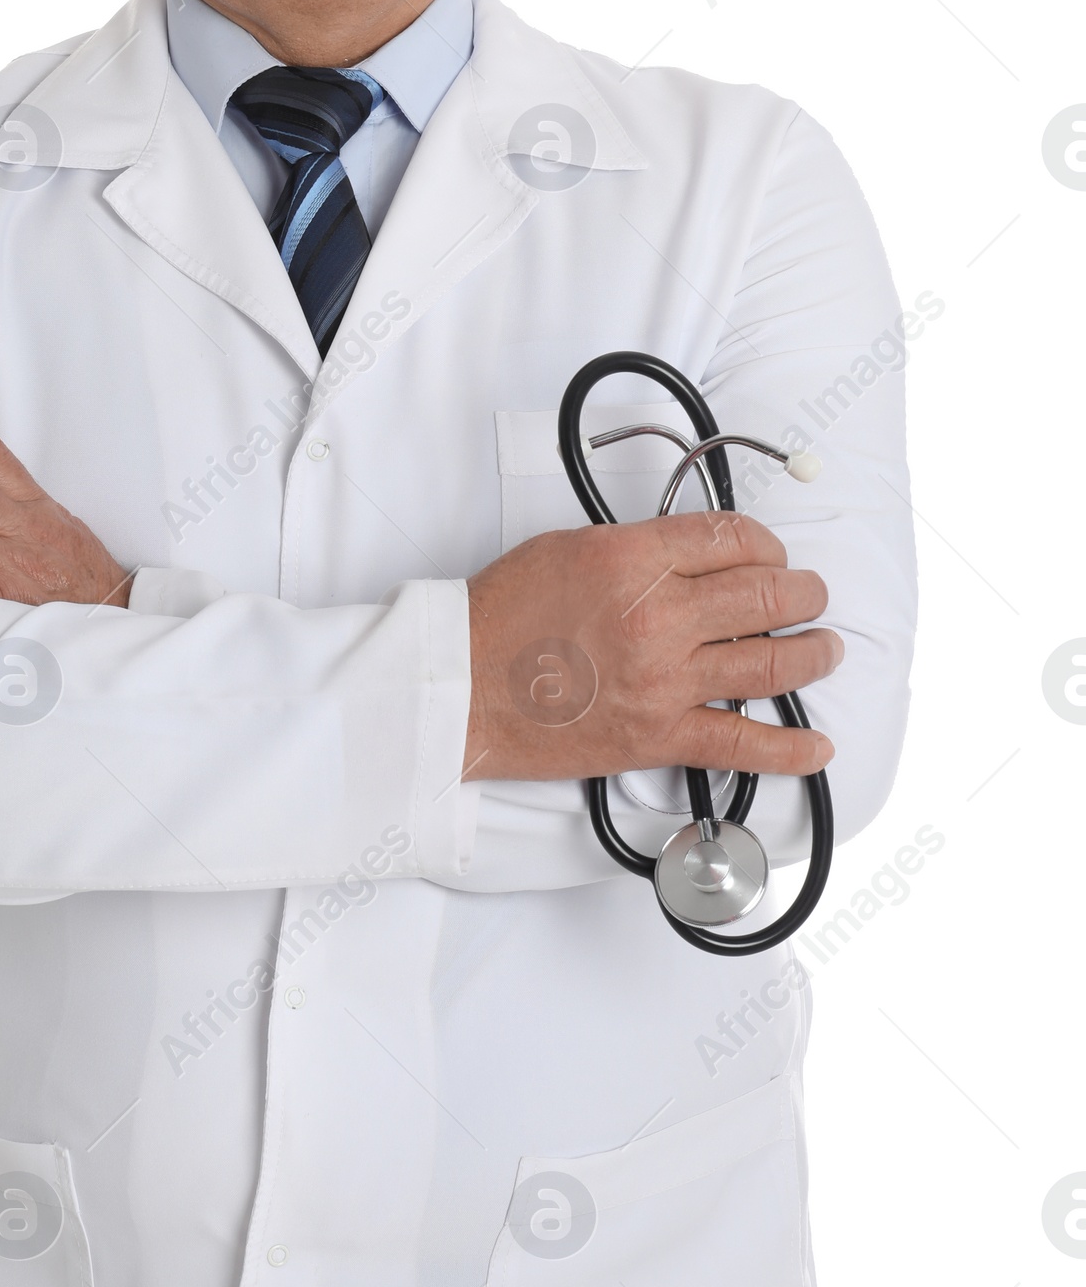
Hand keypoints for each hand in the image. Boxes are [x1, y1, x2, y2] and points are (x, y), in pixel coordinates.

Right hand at [464, 510, 841, 783]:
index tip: (771, 555)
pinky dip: (790, 748)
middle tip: (811, 596)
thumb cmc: (501, 617)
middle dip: (804, 593)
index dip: (767, 545)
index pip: (733, 538)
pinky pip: (743, 743)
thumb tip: (692, 554)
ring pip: (771, 662)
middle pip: (767, 594)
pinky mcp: (659, 735)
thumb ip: (639, 548)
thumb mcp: (569, 548)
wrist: (461, 686)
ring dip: (813, 654)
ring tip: (825, 647)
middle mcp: (658, 615)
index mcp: (634, 558)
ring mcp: (664, 679)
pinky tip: (817, 745)